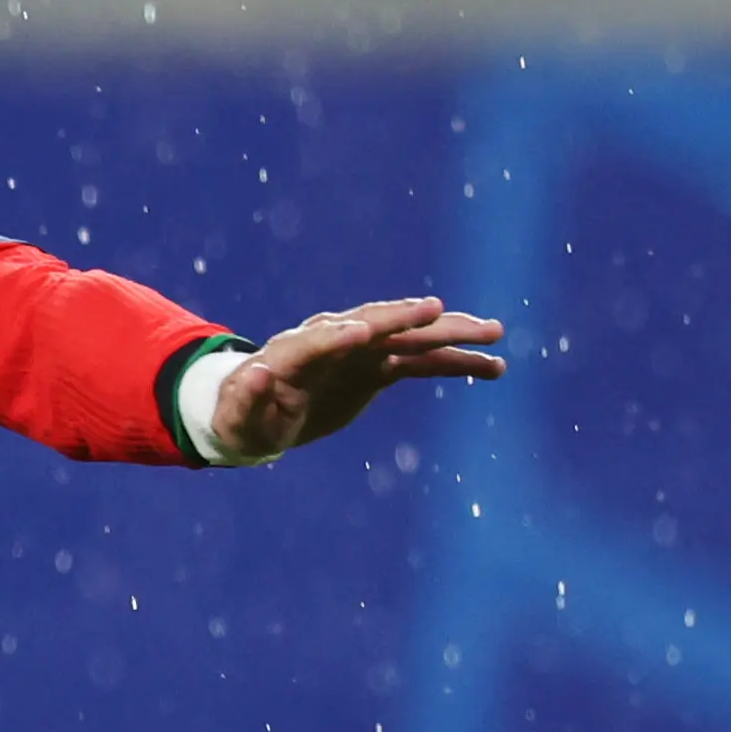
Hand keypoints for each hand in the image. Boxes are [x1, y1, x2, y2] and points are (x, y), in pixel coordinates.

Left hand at [211, 298, 504, 459]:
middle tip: (439, 311)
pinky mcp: (378, 367)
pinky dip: (455, 363)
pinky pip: (423, 361)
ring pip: (408, 338)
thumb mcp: (236, 418)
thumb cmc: (242, 419)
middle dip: (404, 319)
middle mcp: (331, 341)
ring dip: (449, 335)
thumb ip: (245, 399)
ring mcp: (360, 351)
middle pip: (372, 325)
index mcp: (290, 353)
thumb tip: (255, 372)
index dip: (337, 337)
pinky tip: (493, 367)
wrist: (258, 417)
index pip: (316, 340)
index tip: (362, 332)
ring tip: (494, 334)